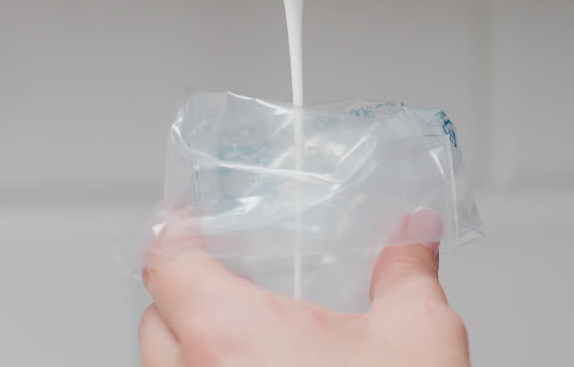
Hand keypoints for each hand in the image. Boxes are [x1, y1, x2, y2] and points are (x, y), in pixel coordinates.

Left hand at [140, 210, 469, 365]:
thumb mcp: (419, 338)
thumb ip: (408, 272)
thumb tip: (414, 235)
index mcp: (228, 336)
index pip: (161, 262)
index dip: (174, 232)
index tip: (192, 221)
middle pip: (154, 321)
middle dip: (185, 297)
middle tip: (233, 285)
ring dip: (195, 353)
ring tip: (252, 346)